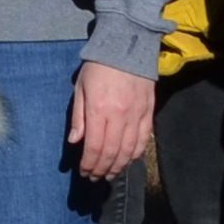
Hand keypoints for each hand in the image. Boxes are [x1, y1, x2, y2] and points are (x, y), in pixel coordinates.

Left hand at [69, 59, 155, 180]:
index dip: (89, 164)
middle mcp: (119, 116)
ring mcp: (136, 115)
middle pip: (111, 152)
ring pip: (129, 150)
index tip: (84, 172)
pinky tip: (128, 160)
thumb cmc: (98, 66)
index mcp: (99, 110)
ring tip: (110, 174)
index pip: (94, 146)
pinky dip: (135, 154)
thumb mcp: (81, 88)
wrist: (127, 46)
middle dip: (102, 169)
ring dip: (118, 166)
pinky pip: (143, 140)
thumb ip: (78, 117)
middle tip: (95, 177)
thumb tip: (74, 141)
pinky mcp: (149, 112)